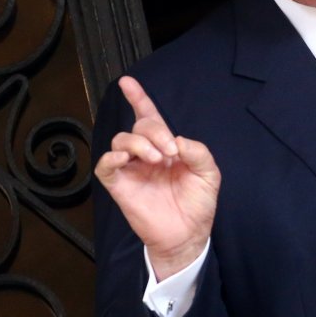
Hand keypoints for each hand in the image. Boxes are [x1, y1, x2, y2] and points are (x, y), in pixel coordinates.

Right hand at [94, 76, 220, 279]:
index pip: (149, 116)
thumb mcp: (209, 173)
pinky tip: (127, 157)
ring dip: (140, 142)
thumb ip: (198, 151)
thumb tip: (176, 140)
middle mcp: (146, 154)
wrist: (188, 234)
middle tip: (170, 151)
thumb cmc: (198, 203)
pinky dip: (113, 156)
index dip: (139, 98)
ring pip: (122, 139)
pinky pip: (106, 164)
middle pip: (140, 125)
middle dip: (155, 131)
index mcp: (166, 146)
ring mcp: (131, 169)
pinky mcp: (120, 185)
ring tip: (157, 159)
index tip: (127, 82)